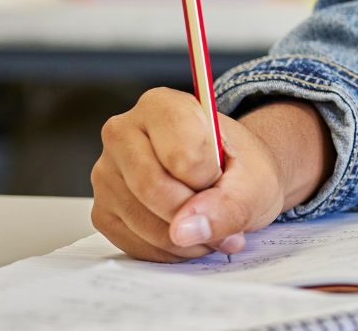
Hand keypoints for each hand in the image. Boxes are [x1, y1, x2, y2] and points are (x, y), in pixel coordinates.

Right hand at [91, 89, 292, 261]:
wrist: (233, 180)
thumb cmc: (241, 169)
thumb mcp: (254, 182)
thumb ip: (228, 205)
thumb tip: (184, 230)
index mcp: (161, 105)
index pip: (182, 155)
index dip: (211, 178)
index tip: (222, 175)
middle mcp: (123, 133)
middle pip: (153, 188)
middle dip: (196, 214)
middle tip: (226, 218)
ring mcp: (106, 174)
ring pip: (143, 221)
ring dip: (187, 239)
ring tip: (212, 228)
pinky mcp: (103, 211)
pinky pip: (133, 244)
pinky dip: (169, 250)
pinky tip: (189, 235)